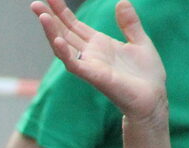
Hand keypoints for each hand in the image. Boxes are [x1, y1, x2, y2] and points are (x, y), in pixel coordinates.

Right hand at [32, 0, 165, 122]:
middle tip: (35, 4)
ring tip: (42, 16)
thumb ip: (130, 24)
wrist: (153, 98)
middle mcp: (89, 53)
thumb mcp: (140, 41)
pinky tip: (57, 39)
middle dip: (49, 18)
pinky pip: (74, 63)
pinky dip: (64, 52)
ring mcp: (89, 65)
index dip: (62, 11)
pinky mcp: (93, 76)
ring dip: (51, 31)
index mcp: (98, 43)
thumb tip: (122, 2)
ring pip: (63, 46)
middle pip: (63, 32)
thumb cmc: (146, 75)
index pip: (74, 24)